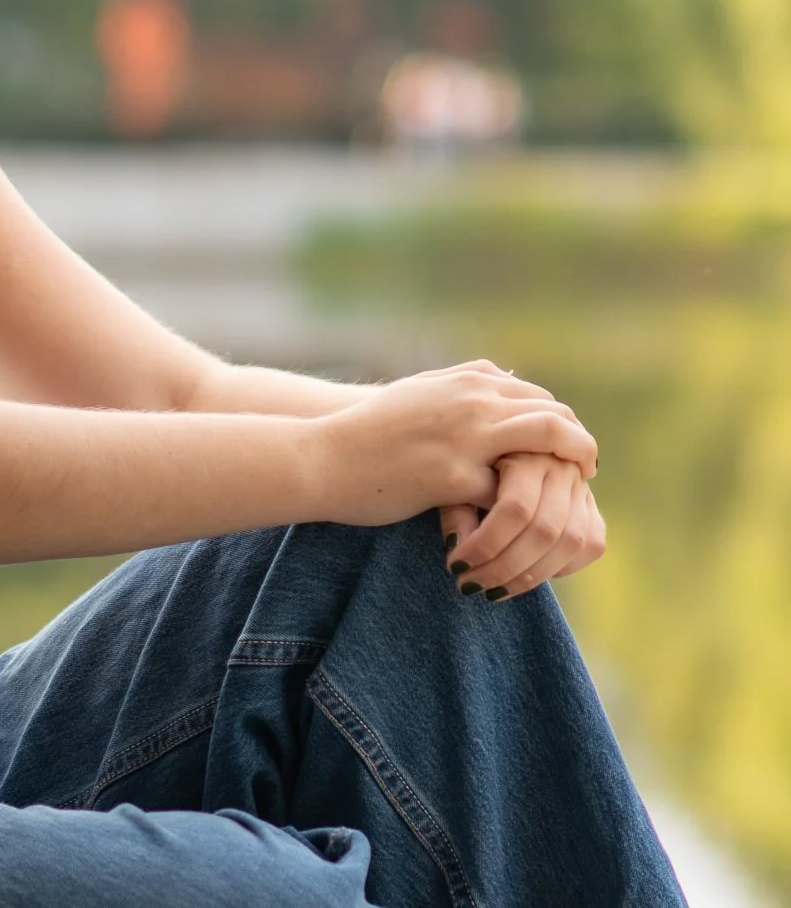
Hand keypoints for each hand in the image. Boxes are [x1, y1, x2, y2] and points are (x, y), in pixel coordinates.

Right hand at [312, 361, 596, 526]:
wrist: (322, 457)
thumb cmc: (367, 430)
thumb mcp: (419, 391)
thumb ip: (462, 383)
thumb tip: (503, 378)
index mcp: (467, 381)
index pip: (539, 398)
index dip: (563, 426)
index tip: (570, 452)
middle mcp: (473, 401)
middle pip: (554, 416)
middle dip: (578, 447)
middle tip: (586, 474)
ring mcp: (466, 437)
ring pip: (546, 444)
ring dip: (567, 473)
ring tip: (570, 502)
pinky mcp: (453, 477)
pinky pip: (508, 494)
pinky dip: (521, 512)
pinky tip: (525, 528)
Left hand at [440, 452, 605, 600]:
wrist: (500, 450)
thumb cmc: (466, 466)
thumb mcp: (454, 478)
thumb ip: (457, 509)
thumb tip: (458, 546)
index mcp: (526, 449)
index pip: (516, 508)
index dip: (486, 544)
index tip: (456, 565)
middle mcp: (562, 466)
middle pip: (545, 530)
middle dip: (503, 568)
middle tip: (469, 585)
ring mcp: (582, 486)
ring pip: (571, 542)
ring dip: (529, 577)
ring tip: (491, 590)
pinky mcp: (592, 506)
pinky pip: (591, 545)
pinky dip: (561, 567)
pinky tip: (525, 576)